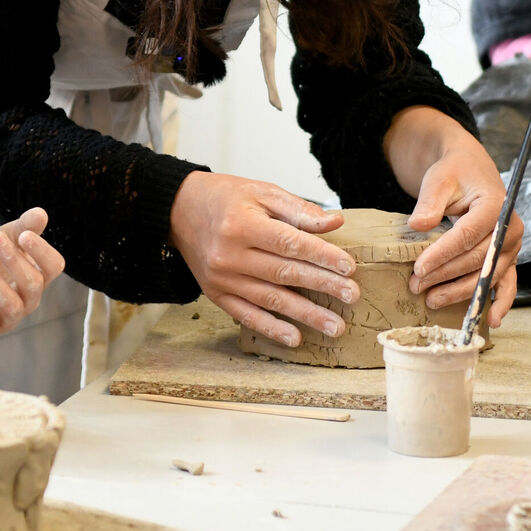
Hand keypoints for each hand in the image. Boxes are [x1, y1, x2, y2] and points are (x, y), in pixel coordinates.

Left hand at [0, 207, 66, 340]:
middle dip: (13, 260)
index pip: (54, 267)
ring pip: (12, 305)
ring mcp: (9, 318)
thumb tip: (41, 214)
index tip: (23, 235)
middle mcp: (29, 300)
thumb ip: (24, 226)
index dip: (42, 252)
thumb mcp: (6, 237)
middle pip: (33, 284)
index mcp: (39, 277)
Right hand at [170, 173, 353, 346]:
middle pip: (285, 274)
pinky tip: (295, 338)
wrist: (178, 210)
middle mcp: (230, 255)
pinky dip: (271, 328)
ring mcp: (222, 278)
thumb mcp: (262, 192)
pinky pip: (247, 315)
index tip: (349, 267)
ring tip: (335, 325)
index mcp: (243, 225)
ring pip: (271, 299)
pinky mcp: (216, 294)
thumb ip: (298, 210)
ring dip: (306, 315)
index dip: (322, 256)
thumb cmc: (225, 197)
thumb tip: (334, 224)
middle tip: (352, 296)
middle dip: (323, 286)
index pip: (290, 244)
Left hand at [394, 122, 519, 326]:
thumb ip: (430, 201)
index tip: (418, 268)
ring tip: (432, 300)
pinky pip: (508, 284)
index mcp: (496, 206)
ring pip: (488, 276)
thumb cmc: (455, 174)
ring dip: (461, 292)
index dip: (442, 255)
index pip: (467, 236)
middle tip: (415, 285)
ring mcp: (511, 247)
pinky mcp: (507, 258)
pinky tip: (490, 320)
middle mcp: (510, 229)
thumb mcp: (439, 179)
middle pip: (477, 260)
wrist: (471, 171)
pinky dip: (500, 302)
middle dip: (445, 276)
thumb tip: (418, 224)